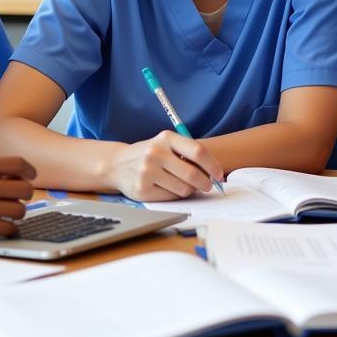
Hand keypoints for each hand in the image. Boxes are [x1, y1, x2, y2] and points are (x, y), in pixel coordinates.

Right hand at [0, 139, 37, 239]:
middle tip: (18, 196)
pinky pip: (6, 228)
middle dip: (25, 192)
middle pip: (24, 189)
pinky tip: (2, 226)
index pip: (18, 164)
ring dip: (17, 210)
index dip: (29, 170)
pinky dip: (8, 228)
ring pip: (19, 210)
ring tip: (9, 211)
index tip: (30, 175)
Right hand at [106, 130, 224, 201]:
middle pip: (193, 174)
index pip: (198, 151)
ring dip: (189, 190)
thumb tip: (214, 173)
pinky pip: (171, 197)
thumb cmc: (149, 154)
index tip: (219, 174)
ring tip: (182, 184)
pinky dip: (175, 195)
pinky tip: (167, 188)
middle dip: (205, 183)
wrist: (117, 164)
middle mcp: (155, 153)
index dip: (213, 165)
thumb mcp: (165, 145)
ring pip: (184, 189)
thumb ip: (186, 153)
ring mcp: (147, 172)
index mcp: (166, 138)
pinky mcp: (142, 190)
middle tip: (207, 186)